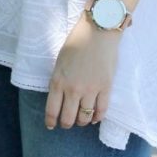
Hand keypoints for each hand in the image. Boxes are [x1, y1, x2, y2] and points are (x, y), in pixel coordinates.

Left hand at [45, 14, 122, 130]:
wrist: (98, 31)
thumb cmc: (77, 43)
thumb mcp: (59, 63)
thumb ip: (58, 81)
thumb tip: (60, 99)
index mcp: (57, 82)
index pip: (52, 111)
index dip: (51, 122)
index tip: (51, 125)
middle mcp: (72, 89)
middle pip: (68, 119)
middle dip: (66, 124)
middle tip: (68, 123)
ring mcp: (90, 90)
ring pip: (84, 117)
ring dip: (82, 122)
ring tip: (82, 119)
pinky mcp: (105, 87)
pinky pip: (101, 111)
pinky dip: (97, 117)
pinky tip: (94, 117)